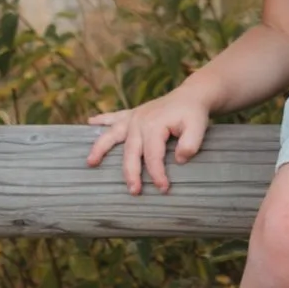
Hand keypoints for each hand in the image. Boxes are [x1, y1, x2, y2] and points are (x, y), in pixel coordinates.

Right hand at [85, 82, 213, 193]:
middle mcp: (139, 121)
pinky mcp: (132, 114)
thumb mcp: (198, 127)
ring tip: (90, 162)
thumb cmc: (193, 114)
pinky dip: (101, 120)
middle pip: (131, 152)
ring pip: (112, 134)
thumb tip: (178, 159)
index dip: (157, 174)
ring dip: (101, 148)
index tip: (163, 188)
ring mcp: (134, 117)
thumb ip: (190, 144)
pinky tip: (89, 123)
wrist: (191, 96)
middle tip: (134, 191)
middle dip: (131, 173)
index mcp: (154, 125)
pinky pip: (114, 117)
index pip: (153, 155)